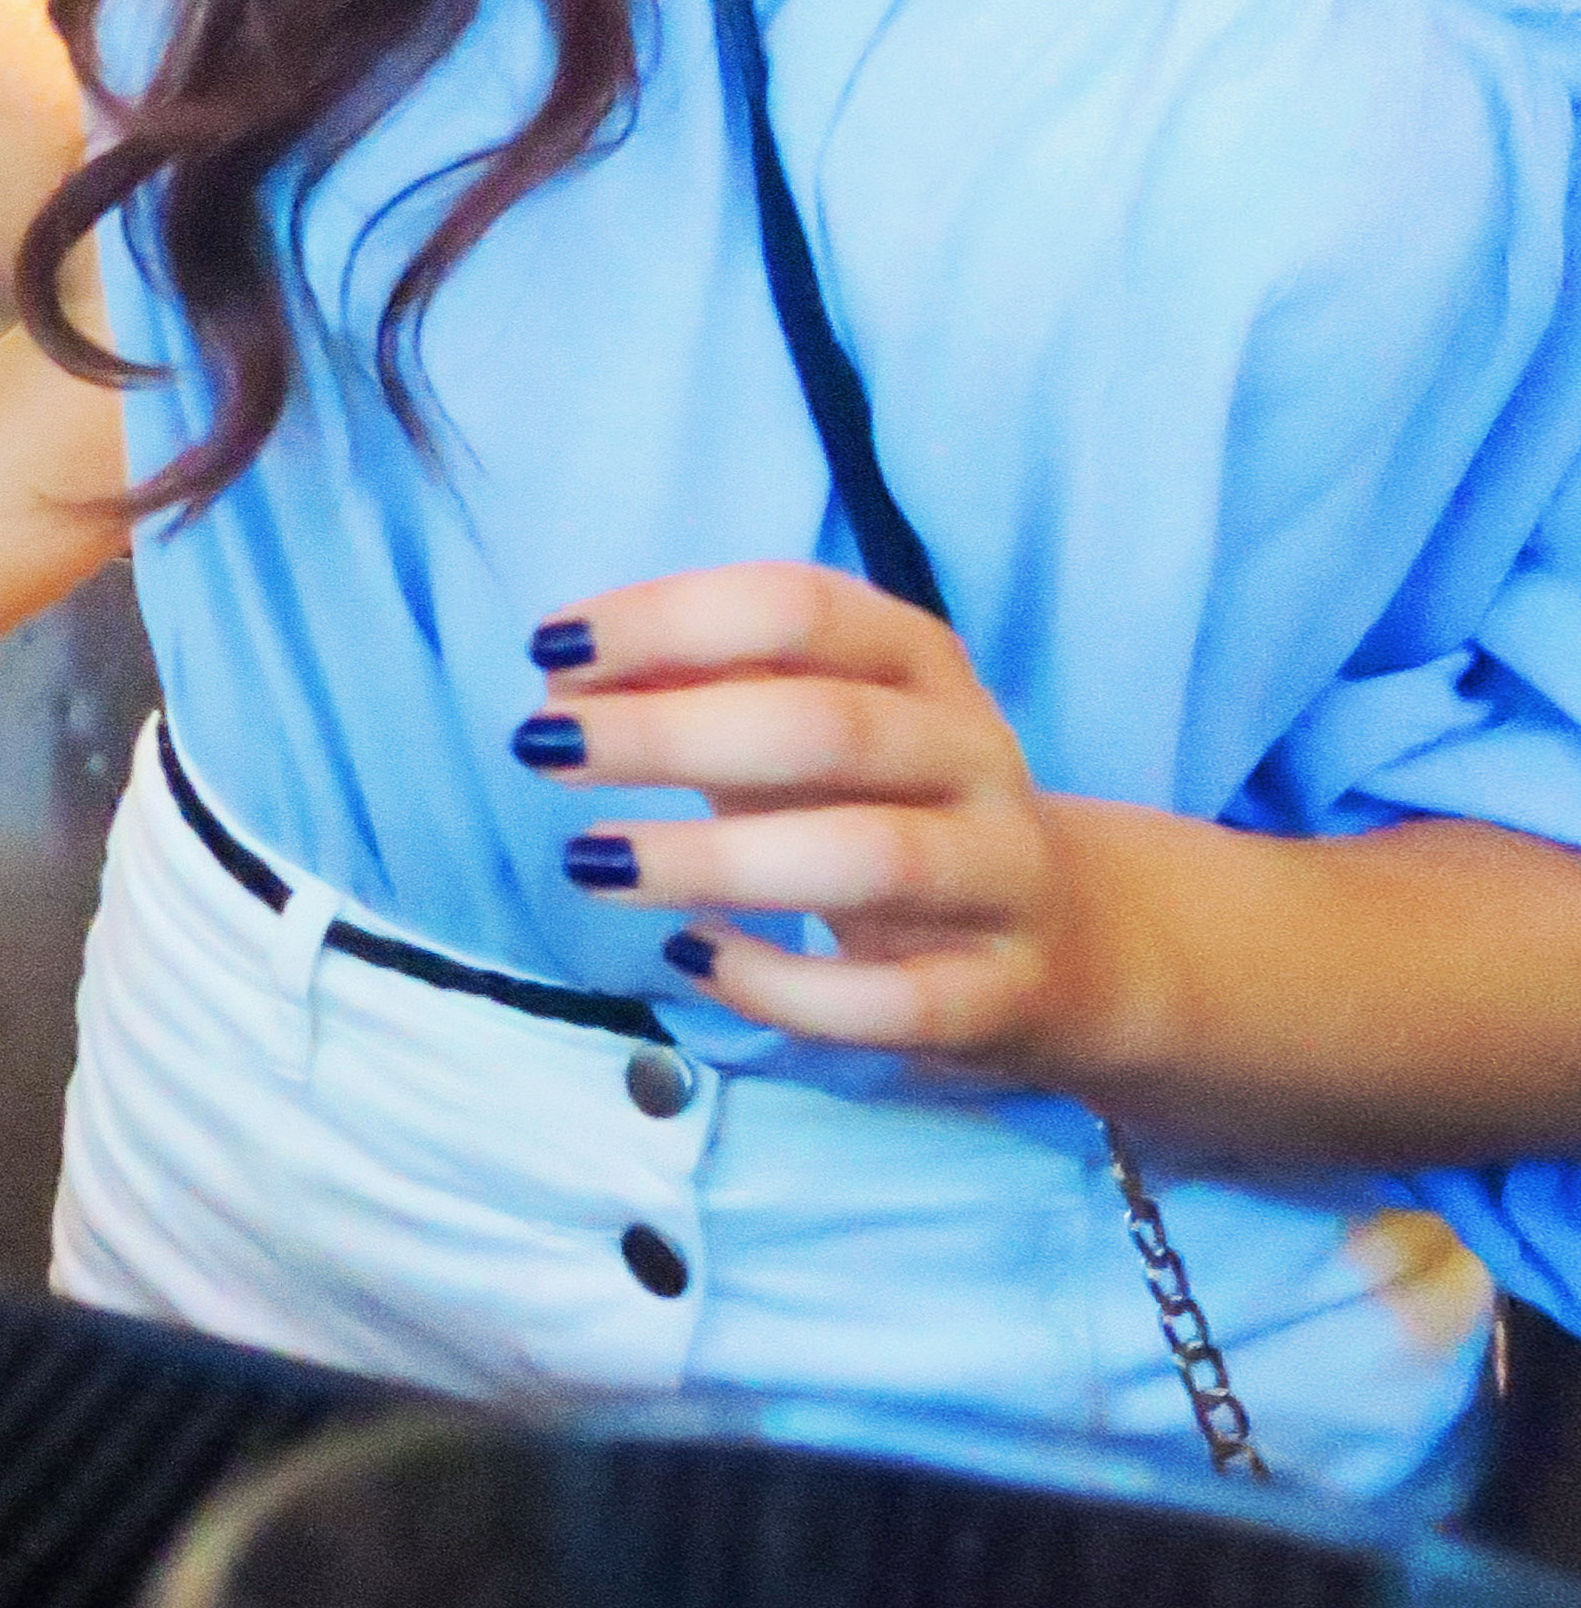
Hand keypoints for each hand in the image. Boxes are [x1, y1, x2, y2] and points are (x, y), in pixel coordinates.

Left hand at [521, 561, 1140, 1077]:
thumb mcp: (800, 726)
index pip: (797, 607)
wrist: (1068, 936)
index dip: (667, 619)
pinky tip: (691, 958)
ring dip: (714, 859)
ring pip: (871, 857)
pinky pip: (899, 1001)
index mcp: (918, 660)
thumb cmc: (879, 803)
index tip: (548, 650)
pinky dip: (786, 986)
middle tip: (539, 747)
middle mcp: (974, 754)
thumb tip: (560, 686)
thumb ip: (693, 693)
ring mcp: (1001, 875)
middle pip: (827, 728)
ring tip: (589, 860)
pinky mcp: (1001, 992)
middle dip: (668, 733)